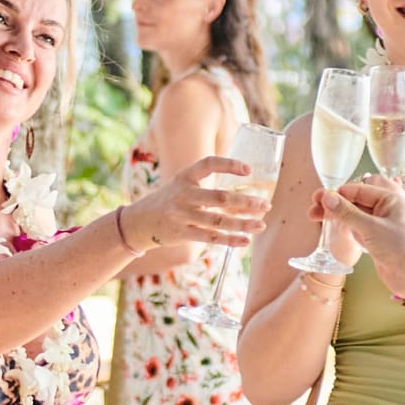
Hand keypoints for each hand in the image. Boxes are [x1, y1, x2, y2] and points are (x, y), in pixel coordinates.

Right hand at [126, 157, 269, 259]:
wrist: (139, 222)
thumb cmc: (169, 200)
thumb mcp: (182, 183)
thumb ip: (205, 182)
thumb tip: (242, 181)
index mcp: (185, 176)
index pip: (208, 164)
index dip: (229, 165)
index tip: (249, 170)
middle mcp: (183, 194)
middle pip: (219, 197)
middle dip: (245, 202)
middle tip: (265, 205)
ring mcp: (182, 215)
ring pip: (218, 220)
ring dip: (242, 223)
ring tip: (261, 225)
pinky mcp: (182, 233)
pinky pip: (210, 237)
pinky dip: (230, 240)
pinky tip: (245, 241)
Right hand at [314, 177, 404, 301]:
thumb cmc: (400, 248)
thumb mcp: (371, 228)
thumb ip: (347, 212)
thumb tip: (327, 197)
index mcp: (389, 198)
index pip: (357, 189)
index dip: (337, 193)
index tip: (319, 199)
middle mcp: (384, 208)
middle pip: (354, 200)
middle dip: (333, 203)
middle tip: (314, 207)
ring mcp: (379, 224)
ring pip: (353, 213)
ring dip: (335, 214)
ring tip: (315, 217)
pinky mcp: (375, 238)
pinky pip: (356, 226)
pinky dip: (343, 226)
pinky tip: (331, 227)